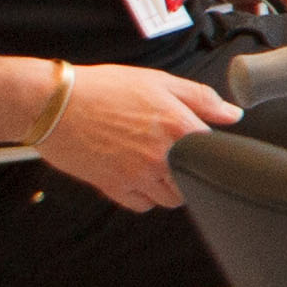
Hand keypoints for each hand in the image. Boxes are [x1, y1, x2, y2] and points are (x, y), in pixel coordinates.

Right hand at [36, 60, 245, 211]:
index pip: (215, 152)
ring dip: (169, 187)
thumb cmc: (102, 89)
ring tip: (155, 166)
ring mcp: (138, 175)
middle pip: (195, 182)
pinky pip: (141, 205)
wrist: (54, 103)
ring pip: (170, 198)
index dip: (209, 149)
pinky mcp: (114, 187)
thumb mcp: (159, 81)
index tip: (201, 146)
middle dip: (190, 171)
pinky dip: (143, 196)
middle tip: (175, 156)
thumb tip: (232, 114)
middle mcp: (162, 156)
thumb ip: (201, 98)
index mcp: (178, 126)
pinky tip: (136, 177)